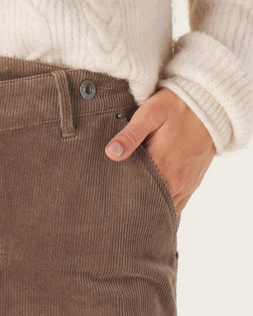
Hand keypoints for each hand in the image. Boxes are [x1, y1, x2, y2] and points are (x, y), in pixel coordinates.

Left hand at [104, 87, 216, 217]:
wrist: (208, 106)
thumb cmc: (175, 107)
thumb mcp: (149, 114)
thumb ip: (130, 135)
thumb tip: (111, 153)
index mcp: (161, 166)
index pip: (135, 194)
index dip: (120, 200)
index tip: (107, 201)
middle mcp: (176, 181)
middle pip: (149, 206)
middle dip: (132, 208)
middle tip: (114, 208)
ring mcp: (186, 185)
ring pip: (164, 209)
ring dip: (148, 209)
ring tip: (129, 209)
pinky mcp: (192, 184)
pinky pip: (177, 206)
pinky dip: (163, 208)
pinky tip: (149, 207)